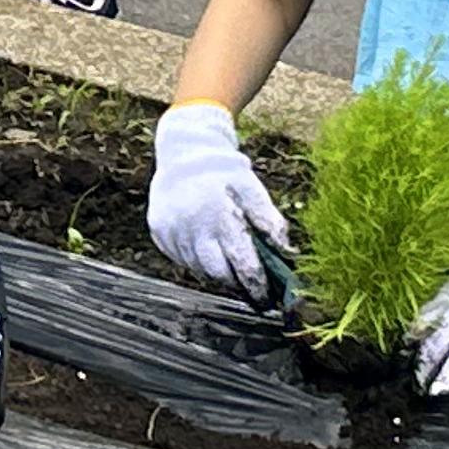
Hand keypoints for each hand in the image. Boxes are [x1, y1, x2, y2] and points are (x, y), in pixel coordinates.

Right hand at [147, 101, 293, 302]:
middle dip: (236, 283)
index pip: (242, 265)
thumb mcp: (251, 188)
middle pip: (218, 273)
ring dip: (216, 271)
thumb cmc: (224, 171)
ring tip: (228, 259)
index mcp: (220, 216)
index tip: (267, 298)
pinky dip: (197, 259)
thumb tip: (288, 252)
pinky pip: (182, 258)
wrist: (183, 151)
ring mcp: (172, 231)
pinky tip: (206, 243)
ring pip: (198, 269)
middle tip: (249, 285)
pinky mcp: (159, 233)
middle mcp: (192, 227)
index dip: (256, 285)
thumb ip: (269, 219)